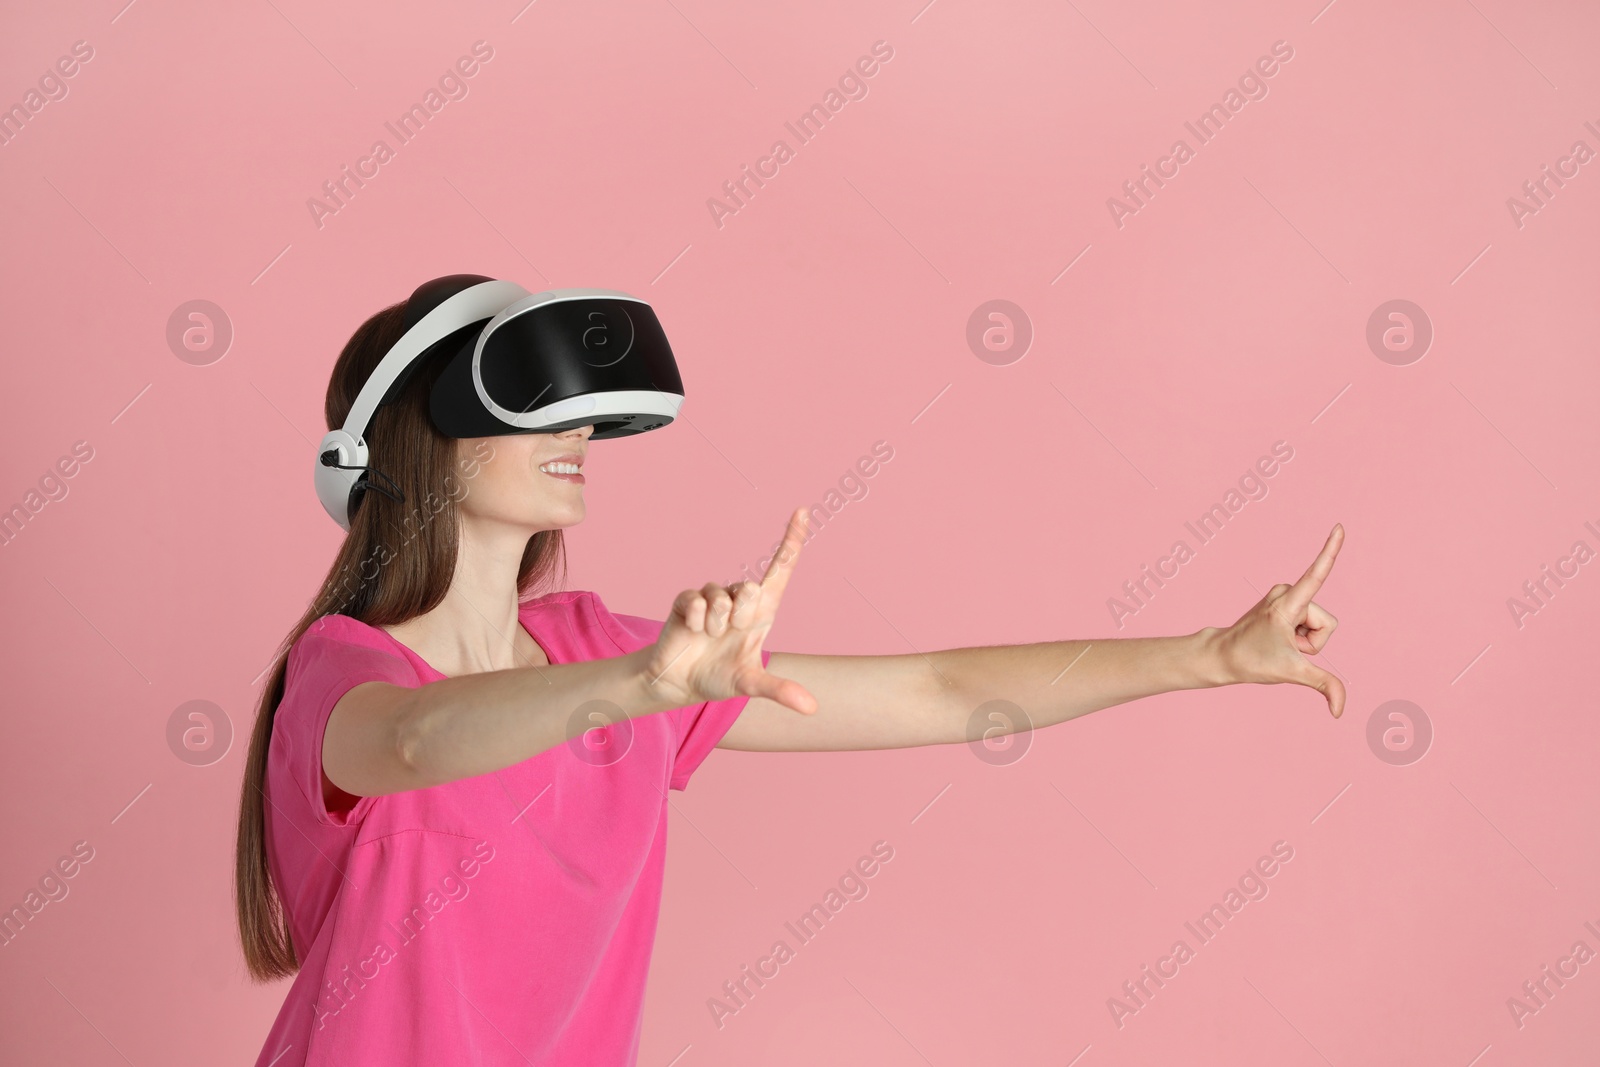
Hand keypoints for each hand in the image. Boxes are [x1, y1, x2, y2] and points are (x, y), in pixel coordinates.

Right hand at [640, 505, 818, 714]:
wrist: (680, 682)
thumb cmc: (720, 678)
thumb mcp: (751, 685)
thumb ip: (780, 691)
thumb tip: (812, 708)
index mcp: (762, 611)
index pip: (781, 568)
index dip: (792, 540)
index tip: (803, 511)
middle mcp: (739, 599)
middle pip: (751, 587)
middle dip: (742, 615)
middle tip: (731, 634)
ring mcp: (713, 598)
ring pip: (722, 595)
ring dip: (717, 622)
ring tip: (711, 637)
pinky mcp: (688, 601)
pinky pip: (696, 600)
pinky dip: (698, 620)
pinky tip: (694, 630)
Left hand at [1212, 524, 1346, 717]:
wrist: (1224, 655)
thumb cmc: (1253, 661)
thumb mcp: (1292, 673)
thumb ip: (1324, 686)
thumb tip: (1340, 712)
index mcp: (1289, 603)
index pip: (1316, 574)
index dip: (1330, 552)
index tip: (1340, 527)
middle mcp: (1286, 592)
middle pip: (1325, 622)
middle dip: (1313, 641)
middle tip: (1284, 647)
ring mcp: (1284, 595)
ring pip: (1318, 622)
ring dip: (1305, 639)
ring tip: (1279, 643)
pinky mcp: (1283, 599)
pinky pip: (1308, 620)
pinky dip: (1300, 634)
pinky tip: (1279, 637)